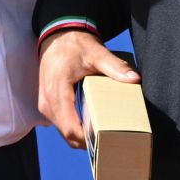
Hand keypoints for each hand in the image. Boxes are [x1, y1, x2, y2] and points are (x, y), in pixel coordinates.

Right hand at [38, 30, 139, 148]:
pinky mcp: (47, 104)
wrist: (57, 35)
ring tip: (104, 136)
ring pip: (63, 132)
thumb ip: (115, 66)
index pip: (70, 128)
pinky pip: (61, 124)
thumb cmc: (75, 44)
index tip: (108, 142)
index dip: (89, 141)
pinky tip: (91, 127)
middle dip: (88, 143)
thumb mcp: (96, 52)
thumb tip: (134, 79)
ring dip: (81, 137)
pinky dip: (75, 129)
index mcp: (57, 90)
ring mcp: (45, 104)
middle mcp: (47, 101)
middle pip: (67, 135)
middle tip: (111, 143)